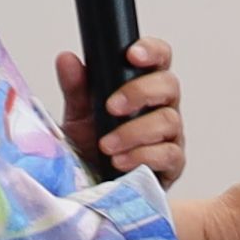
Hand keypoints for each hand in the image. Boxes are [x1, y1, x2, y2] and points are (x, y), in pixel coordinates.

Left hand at [58, 35, 184, 184]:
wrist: (96, 188)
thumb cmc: (93, 148)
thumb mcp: (79, 116)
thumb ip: (76, 88)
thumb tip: (67, 59)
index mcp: (143, 88)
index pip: (158, 59)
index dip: (152, 51)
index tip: (132, 55)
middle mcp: (162, 107)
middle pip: (169, 85)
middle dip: (140, 93)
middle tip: (111, 107)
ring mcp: (171, 136)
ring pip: (168, 120)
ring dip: (134, 132)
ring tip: (107, 145)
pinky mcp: (173, 164)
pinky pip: (168, 154)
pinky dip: (142, 156)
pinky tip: (120, 161)